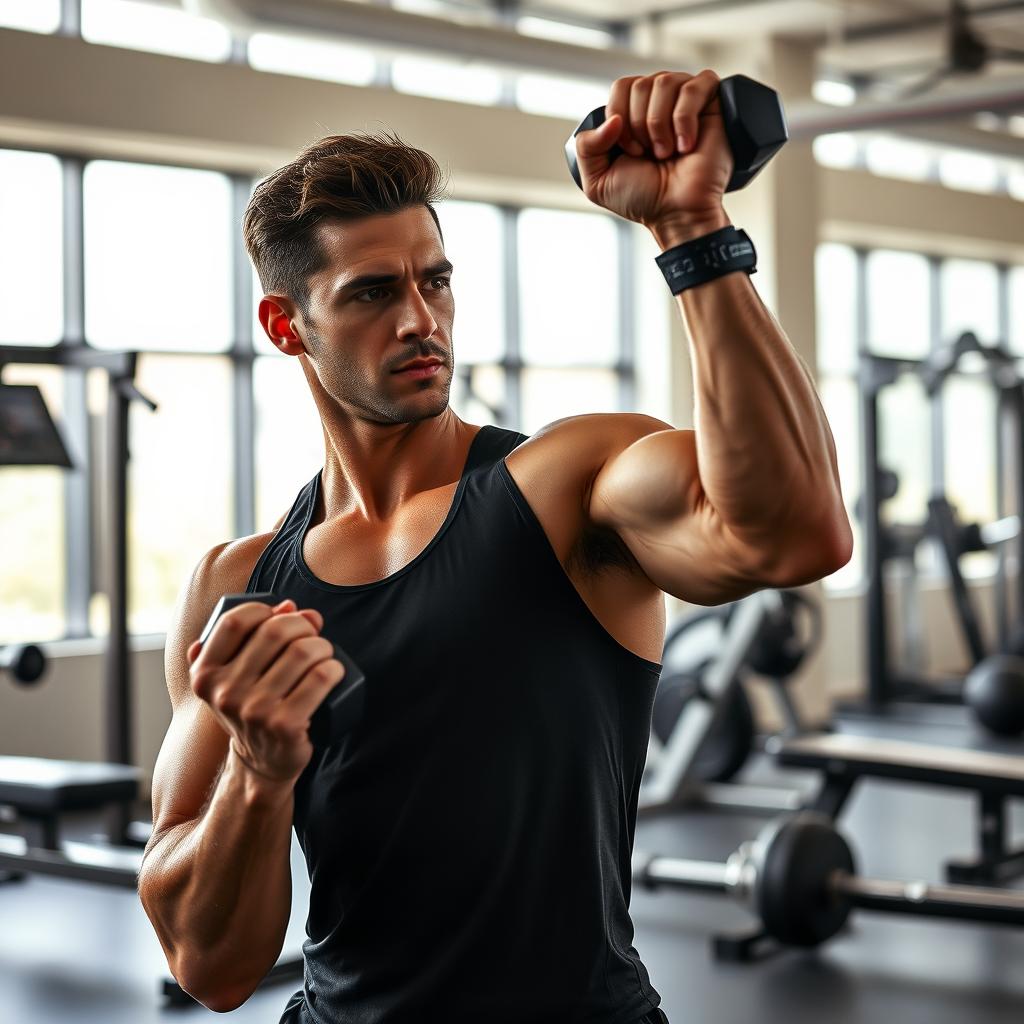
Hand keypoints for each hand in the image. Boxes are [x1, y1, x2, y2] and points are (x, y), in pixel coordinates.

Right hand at [187, 599, 344, 784]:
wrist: (262, 763)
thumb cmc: (252, 708)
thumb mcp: (234, 676)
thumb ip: (246, 637)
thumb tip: (290, 605)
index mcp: (206, 675)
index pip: (235, 622)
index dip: (264, 610)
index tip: (280, 617)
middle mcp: (226, 693)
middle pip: (275, 631)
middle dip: (302, 625)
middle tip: (311, 636)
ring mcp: (255, 711)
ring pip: (302, 651)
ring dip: (322, 645)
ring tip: (324, 654)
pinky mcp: (285, 726)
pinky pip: (321, 678)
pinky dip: (335, 667)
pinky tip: (335, 671)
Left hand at [573, 70, 733, 239]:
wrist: (677, 213)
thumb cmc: (644, 198)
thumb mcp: (597, 181)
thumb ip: (586, 147)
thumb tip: (612, 119)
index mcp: (635, 111)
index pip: (621, 86)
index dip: (620, 117)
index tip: (631, 151)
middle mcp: (660, 101)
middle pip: (641, 84)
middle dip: (639, 126)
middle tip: (650, 155)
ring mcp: (687, 100)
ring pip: (666, 81)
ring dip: (660, 125)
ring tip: (667, 152)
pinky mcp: (714, 102)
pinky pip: (696, 86)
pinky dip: (685, 118)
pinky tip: (687, 144)